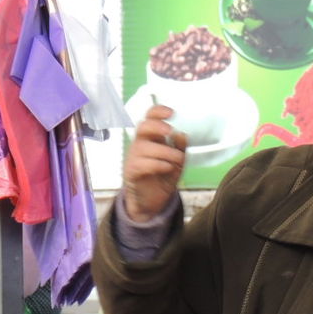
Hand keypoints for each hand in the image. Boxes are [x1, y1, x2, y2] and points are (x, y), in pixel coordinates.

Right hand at [123, 105, 187, 222]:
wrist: (152, 202)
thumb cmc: (163, 178)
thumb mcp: (177, 162)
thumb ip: (179, 148)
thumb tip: (181, 134)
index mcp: (151, 138)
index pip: (149, 118)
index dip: (158, 111)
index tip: (172, 113)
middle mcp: (140, 145)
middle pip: (142, 127)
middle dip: (157, 126)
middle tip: (169, 131)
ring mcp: (134, 158)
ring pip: (145, 147)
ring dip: (165, 152)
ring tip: (177, 160)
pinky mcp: (131, 172)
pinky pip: (142, 164)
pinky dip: (158, 164)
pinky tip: (167, 168)